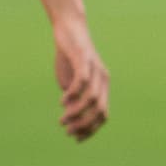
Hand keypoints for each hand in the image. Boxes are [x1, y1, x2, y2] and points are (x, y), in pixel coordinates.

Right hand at [53, 17, 109, 140]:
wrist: (68, 27)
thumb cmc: (69, 56)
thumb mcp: (69, 80)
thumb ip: (72, 97)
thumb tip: (70, 114)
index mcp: (102, 85)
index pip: (103, 115)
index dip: (91, 129)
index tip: (76, 138)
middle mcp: (103, 78)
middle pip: (100, 109)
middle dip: (84, 125)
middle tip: (68, 130)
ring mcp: (95, 68)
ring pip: (92, 98)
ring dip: (76, 113)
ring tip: (62, 119)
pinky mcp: (84, 58)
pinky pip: (82, 81)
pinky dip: (73, 94)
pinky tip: (62, 100)